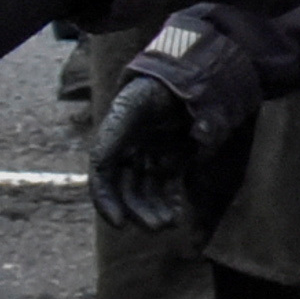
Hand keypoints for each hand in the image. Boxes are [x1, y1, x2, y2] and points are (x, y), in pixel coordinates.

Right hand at [90, 9, 272, 238]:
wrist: (195, 72)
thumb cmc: (161, 85)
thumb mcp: (134, 105)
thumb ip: (120, 133)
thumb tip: (107, 166)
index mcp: (115, 134)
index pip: (103, 173)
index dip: (106, 199)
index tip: (118, 223)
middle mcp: (131, 146)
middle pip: (127, 187)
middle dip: (138, 209)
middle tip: (157, 227)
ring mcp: (153, 151)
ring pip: (146, 189)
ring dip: (153, 209)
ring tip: (168, 224)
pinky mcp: (174, 155)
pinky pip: (167, 184)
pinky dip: (169, 200)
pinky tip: (177, 213)